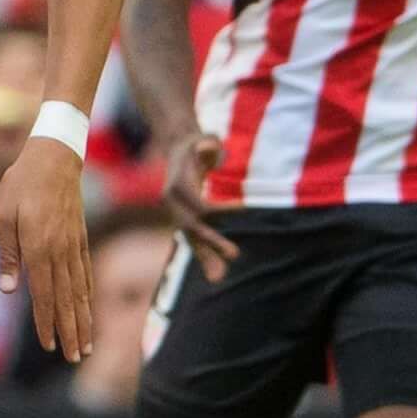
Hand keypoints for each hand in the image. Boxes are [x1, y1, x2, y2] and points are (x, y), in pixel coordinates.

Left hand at [0, 133, 94, 360]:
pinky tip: (88, 309)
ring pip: (80, 291)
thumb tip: (7, 289)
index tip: (50, 346)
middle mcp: (60, 252)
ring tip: (88, 345)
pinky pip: (85, 273)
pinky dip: (87, 295)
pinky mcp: (79, 238)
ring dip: (84, 320)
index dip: (46, 323)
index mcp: (39, 248)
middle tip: (77, 358)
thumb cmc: (21, 183)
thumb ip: (8, 254)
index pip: (44, 295)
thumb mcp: (3, 214)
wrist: (54, 156)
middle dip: (71, 332)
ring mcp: (73, 246)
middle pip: (66, 300)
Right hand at [154, 129, 238, 273]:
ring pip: (191, 240)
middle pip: (193, 228)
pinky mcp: (182, 220)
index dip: (222, 210)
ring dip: (205, 259)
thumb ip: (207, 144)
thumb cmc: (195, 143)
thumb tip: (209, 148)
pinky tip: (214, 274)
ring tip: (219, 279)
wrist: (177, 150)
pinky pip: (192, 241)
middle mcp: (172, 203)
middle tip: (235, 255)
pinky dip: (203, 256)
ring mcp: (175, 214)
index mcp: (176, 186)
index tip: (245, 209)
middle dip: (213, 243)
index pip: (200, 205)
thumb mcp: (202, 138)